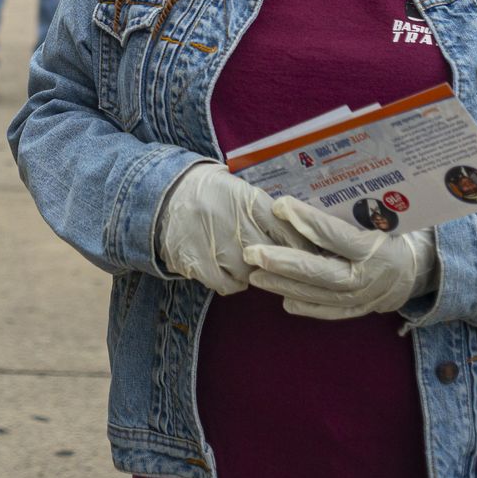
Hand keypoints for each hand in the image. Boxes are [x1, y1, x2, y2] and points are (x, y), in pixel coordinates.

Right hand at [159, 165, 310, 294]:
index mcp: (250, 202)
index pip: (289, 232)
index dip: (302, 248)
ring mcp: (217, 246)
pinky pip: (229, 286)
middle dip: (278, 263)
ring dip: (253, 273)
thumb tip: (305, 237)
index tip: (310, 257)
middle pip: (273, 257)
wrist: (166, 193)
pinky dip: (231, 282)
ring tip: (242, 261)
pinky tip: (226, 270)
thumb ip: (269, 213)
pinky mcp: (198, 263)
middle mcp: (236, 224)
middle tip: (277, 264)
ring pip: (253, 274)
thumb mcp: (241, 192)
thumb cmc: (212, 193)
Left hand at [242, 196, 437, 319]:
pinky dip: (305, 306)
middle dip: (281, 262)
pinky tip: (281, 298)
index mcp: (374, 248)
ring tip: (256, 274)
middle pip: (318, 271)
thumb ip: (349, 212)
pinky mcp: (359, 310)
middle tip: (253, 253)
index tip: (278, 206)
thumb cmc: (396, 234)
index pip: (333, 234)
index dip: (305, 219)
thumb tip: (308, 188)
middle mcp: (366, 277)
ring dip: (283, 285)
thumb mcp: (381, 218)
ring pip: (317, 294)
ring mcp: (362, 298)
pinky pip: (328, 312)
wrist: (420, 269)